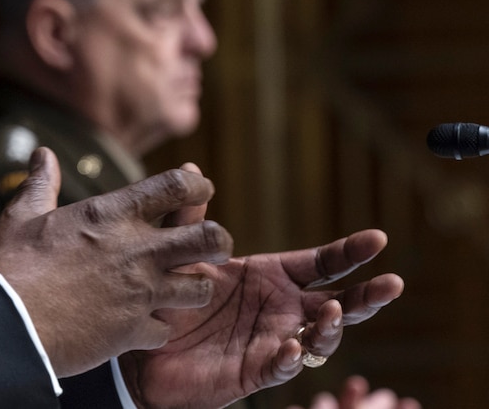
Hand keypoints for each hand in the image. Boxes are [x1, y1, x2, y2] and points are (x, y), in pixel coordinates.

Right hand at [0, 147, 232, 376]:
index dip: (196, 185)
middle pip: (210, 237)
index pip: (175, 186)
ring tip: (181, 288)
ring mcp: (140, 292)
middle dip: (220, 240)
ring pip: (200, 287)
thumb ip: (41, 183)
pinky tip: (143, 326)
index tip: (200, 190)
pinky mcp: (134, 330)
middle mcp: (136, 250)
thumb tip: (42, 154)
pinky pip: (166, 330)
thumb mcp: (23, 215)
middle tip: (213, 245)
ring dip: (193, 288)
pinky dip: (157, 329)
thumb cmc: (12, 266)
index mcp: (111, 215)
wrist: (9, 324)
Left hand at [118, 165, 404, 408]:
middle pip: (339, 302)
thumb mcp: (181, 254)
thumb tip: (191, 166)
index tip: (379, 238)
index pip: (323, 263)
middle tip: (392, 283)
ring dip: (331, 327)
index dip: (351, 252)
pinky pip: (281, 367)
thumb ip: (190, 218)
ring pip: (319, 338)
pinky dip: (291, 358)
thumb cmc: (173, 297)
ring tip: (331, 311)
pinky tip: (292, 346)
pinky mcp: (255, 371)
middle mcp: (283, 309)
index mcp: (273, 277)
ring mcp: (274, 341)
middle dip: (367, 295)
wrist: (146, 347)